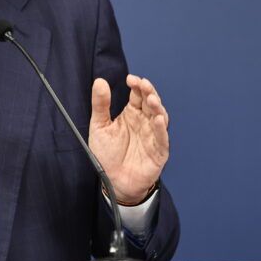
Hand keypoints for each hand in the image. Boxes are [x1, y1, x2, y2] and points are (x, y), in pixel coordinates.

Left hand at [88, 74, 168, 203]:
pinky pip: (162, 139)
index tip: (130, 79)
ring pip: (160, 117)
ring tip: (151, 99)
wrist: (114, 181)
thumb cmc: (108, 154)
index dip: (137, 85)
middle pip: (151, 103)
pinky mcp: (159, 152)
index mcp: (132, 114)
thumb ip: (100, 105)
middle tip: (143, 84)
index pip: (138, 95)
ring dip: (157, 107)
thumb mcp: (99, 127)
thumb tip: (99, 81)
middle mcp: (145, 122)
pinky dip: (160, 129)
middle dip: (149, 92)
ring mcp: (153, 136)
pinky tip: (156, 119)